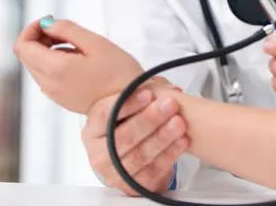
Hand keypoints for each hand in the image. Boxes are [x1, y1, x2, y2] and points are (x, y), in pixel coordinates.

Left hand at [14, 17, 143, 113]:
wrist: (132, 102)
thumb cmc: (120, 72)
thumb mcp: (96, 42)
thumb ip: (67, 29)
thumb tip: (46, 24)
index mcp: (55, 69)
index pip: (22, 46)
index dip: (31, 28)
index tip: (51, 20)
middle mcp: (49, 84)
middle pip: (27, 55)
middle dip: (40, 37)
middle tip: (67, 31)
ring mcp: (54, 94)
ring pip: (36, 65)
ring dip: (48, 50)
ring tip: (78, 46)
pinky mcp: (61, 98)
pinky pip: (47, 76)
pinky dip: (54, 63)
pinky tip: (79, 60)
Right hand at [82, 78, 188, 195]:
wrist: (130, 155)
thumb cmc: (130, 124)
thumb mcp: (134, 105)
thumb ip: (150, 92)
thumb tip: (173, 90)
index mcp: (94, 127)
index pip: (105, 114)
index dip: (128, 104)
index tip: (149, 94)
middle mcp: (99, 152)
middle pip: (123, 137)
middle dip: (149, 119)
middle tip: (170, 105)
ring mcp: (114, 172)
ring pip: (139, 155)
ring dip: (162, 138)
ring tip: (179, 123)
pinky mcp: (132, 185)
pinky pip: (152, 170)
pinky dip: (169, 155)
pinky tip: (181, 142)